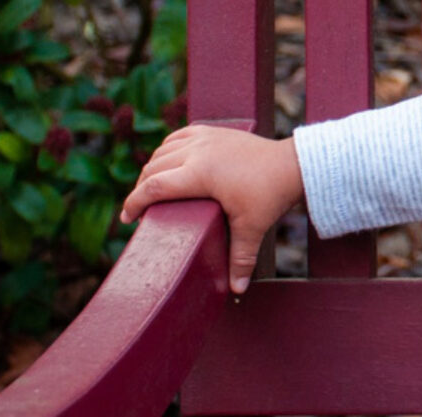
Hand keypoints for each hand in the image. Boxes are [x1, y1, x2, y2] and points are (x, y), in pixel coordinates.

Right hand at [121, 126, 302, 293]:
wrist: (295, 164)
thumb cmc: (272, 194)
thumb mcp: (253, 227)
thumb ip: (240, 259)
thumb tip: (236, 291)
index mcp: (200, 173)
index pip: (153, 186)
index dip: (133, 202)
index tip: (126, 219)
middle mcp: (198, 151)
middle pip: (153, 169)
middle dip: (141, 189)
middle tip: (139, 210)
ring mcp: (206, 137)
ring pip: (164, 151)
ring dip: (153, 169)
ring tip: (152, 189)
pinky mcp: (214, 131)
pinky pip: (179, 136)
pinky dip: (168, 149)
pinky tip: (168, 160)